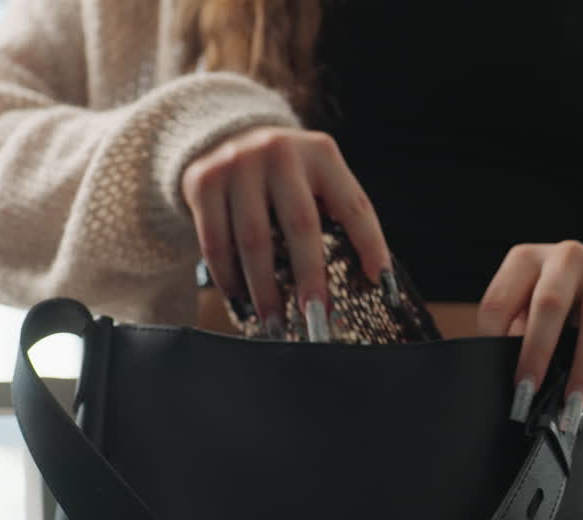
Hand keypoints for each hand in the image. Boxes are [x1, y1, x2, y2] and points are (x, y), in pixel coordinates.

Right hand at [181, 126, 389, 338]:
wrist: (220, 135)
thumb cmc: (282, 174)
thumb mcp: (313, 175)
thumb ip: (333, 213)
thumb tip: (362, 280)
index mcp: (321, 153)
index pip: (354, 204)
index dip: (370, 244)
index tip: (379, 282)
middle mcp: (280, 152)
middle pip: (301, 224)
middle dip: (310, 276)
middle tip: (316, 315)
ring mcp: (238, 164)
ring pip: (254, 240)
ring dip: (265, 288)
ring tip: (274, 321)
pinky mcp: (203, 181)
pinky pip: (216, 241)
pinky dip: (228, 277)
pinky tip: (240, 300)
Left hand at [478, 241, 582, 429]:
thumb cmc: (559, 300)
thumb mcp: (529, 303)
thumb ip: (518, 332)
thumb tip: (517, 382)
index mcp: (526, 260)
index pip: (500, 300)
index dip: (494, 339)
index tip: (499, 373)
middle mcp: (565, 256)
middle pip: (550, 303)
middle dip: (538, 352)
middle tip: (530, 392)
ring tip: (574, 401)